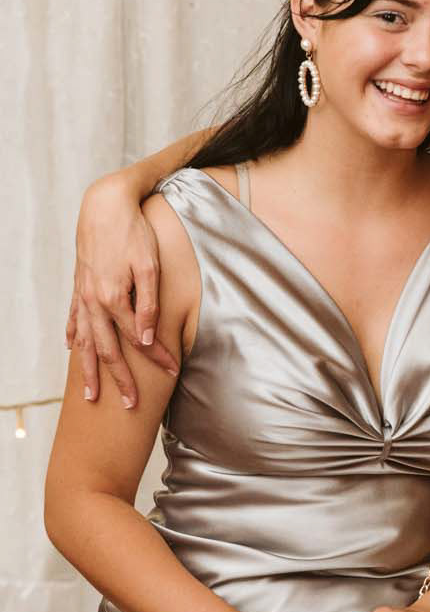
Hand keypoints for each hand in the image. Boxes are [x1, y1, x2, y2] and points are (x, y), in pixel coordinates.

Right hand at [68, 176, 177, 407]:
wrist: (103, 204)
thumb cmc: (133, 232)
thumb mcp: (149, 266)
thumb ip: (148, 304)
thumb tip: (146, 338)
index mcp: (114, 298)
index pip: (139, 339)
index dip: (158, 357)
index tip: (173, 372)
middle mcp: (94, 302)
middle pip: (108, 350)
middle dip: (120, 380)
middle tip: (131, 406)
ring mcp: (83, 295)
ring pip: (85, 342)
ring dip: (89, 370)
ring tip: (90, 395)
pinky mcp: (79, 286)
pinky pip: (74, 318)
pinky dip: (74, 337)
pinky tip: (73, 350)